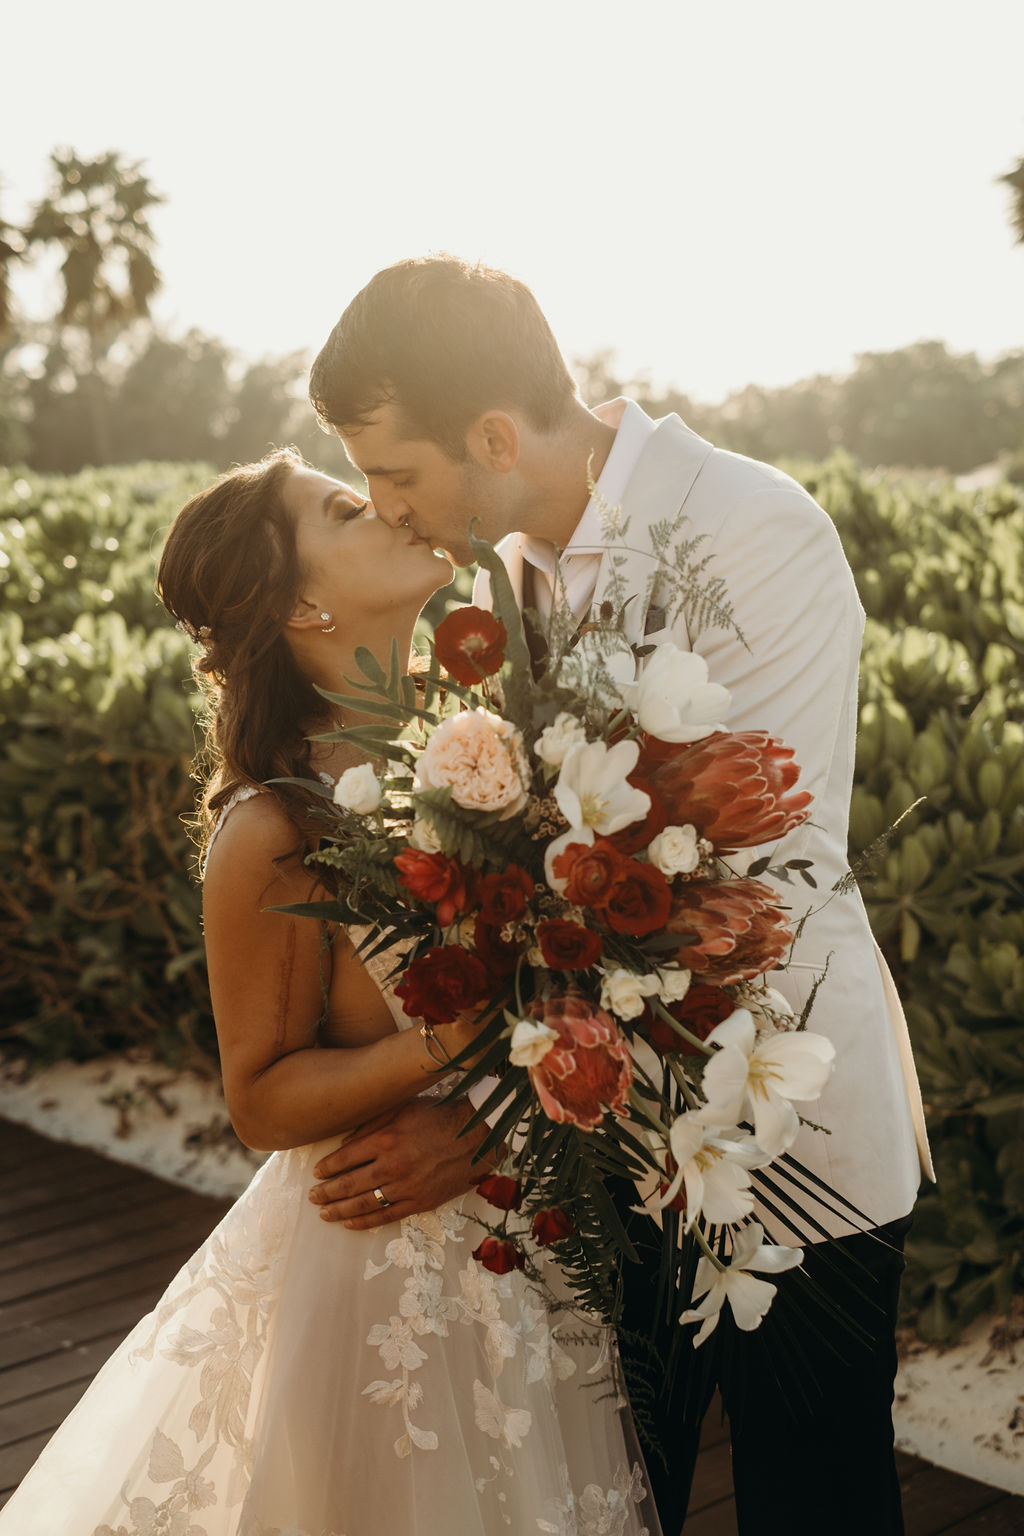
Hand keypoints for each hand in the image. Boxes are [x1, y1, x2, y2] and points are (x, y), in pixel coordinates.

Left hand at [308, 1095, 494, 1229]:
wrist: (477, 1135)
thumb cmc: (439, 1115)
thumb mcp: (403, 1107)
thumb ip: (371, 1123)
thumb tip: (344, 1143)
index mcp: (386, 1138)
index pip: (346, 1158)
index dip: (327, 1168)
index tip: (317, 1173)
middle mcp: (393, 1165)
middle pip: (349, 1184)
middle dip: (327, 1192)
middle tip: (313, 1197)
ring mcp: (407, 1186)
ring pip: (364, 1204)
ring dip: (340, 1211)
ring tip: (324, 1214)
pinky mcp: (421, 1202)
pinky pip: (387, 1216)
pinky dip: (365, 1223)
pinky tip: (350, 1224)